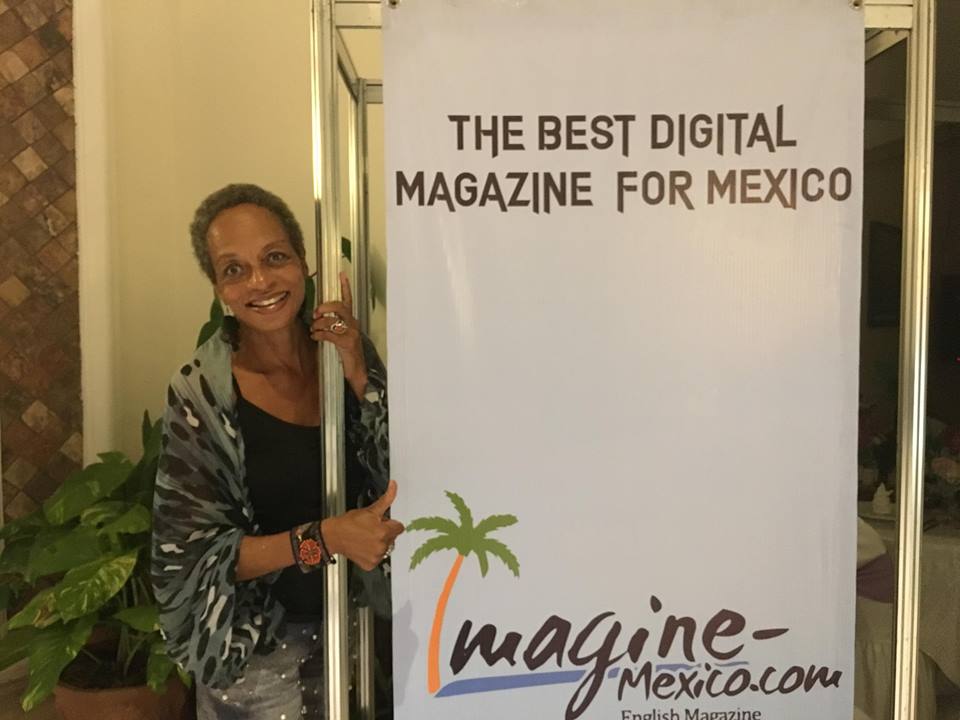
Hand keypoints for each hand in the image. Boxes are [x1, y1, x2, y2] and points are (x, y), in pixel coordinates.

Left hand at [311, 271, 366, 397]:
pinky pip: (330, 334)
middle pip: (340, 306)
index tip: (341, 273)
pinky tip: (315, 337)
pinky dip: (320, 334)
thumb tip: (316, 318)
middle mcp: (353, 324)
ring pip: (333, 320)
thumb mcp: (339, 336)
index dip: (345, 286)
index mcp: (351, 321)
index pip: (348, 300)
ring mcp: (352, 334)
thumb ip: (331, 326)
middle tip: (316, 313)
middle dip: (325, 307)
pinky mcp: (348, 344)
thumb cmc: (346, 354)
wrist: (356, 372)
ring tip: (314, 329)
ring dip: (319, 324)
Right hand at [323, 480, 403, 570]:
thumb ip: (386, 499)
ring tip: (366, 537)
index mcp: (383, 532)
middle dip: (385, 532)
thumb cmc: (348, 523)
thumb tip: (394, 486)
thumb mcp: (369, 509)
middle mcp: (381, 546)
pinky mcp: (370, 564)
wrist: (333, 536)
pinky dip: (372, 553)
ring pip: (386, 548)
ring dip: (379, 543)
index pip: (399, 527)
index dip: (390, 523)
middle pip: (393, 538)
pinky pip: (377, 558)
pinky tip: (364, 546)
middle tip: (371, 529)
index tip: (382, 523)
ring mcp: (376, 557)